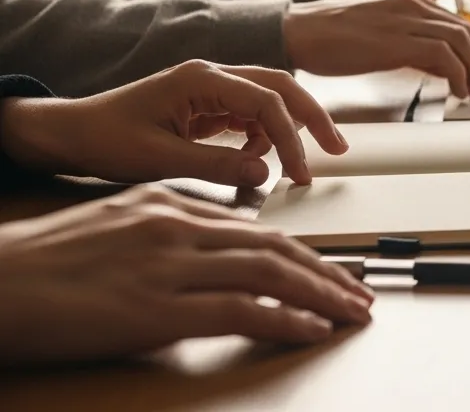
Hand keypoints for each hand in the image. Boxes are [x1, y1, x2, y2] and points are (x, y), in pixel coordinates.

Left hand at [0, 61, 345, 186]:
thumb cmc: (105, 139)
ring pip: (270, 100)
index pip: (266, 101)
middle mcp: (212, 76)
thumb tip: (264, 171)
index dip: (291, 138)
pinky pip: (250, 116)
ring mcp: (211, 90)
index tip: (300, 174)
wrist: (70, 134)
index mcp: (202, 79)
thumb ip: (214, 164)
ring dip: (290, 129)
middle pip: (281, 87)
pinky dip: (264, 137)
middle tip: (338, 149)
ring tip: (296, 165)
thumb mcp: (158, 159)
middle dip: (312, 118)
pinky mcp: (208, 106)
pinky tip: (258, 158)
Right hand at [0, 185, 372, 366]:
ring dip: (321, 296)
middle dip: (328, 273)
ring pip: (270, 275)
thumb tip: (216, 251)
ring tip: (351, 313)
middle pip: (276, 249)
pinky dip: (284, 319)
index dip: (304, 254)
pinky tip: (310, 329)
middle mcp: (176, 228)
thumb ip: (169, 232)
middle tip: (360, 295)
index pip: (257, 231)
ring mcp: (168, 267)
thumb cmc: (43, 265)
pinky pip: (241, 310)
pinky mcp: (156, 309)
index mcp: (168, 206)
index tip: (332, 272)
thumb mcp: (115, 227)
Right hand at [285, 0, 469, 100]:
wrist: (298, 31)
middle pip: (467, 31)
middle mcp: (414, 3)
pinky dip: (458, 74)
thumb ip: (413, 44)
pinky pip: (443, 55)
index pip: (459, 23)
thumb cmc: (333, 38)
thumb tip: (444, 68)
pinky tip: (459, 92)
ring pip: (461, 41)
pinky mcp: (396, 39)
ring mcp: (405, 18)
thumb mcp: (382, 34)